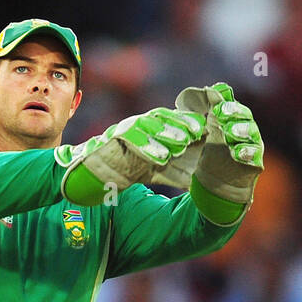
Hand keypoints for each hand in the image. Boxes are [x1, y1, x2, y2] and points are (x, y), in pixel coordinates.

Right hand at [57, 107, 207, 205]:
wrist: (95, 176)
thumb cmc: (129, 171)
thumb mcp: (158, 170)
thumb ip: (177, 172)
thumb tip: (201, 182)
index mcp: (151, 128)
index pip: (172, 119)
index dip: (188, 122)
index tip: (207, 129)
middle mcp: (138, 125)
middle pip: (162, 119)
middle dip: (181, 124)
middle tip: (199, 132)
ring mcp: (125, 130)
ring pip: (148, 127)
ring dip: (167, 133)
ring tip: (184, 143)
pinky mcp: (113, 140)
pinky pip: (131, 141)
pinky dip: (148, 148)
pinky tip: (162, 157)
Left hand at [175, 83, 263, 216]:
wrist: (217, 186)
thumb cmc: (211, 156)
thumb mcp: (205, 135)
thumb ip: (206, 113)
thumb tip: (207, 89)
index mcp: (231, 120)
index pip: (232, 105)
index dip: (225, 103)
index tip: (214, 106)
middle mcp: (245, 130)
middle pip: (245, 115)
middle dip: (234, 113)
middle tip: (221, 114)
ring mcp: (252, 146)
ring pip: (252, 134)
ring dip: (242, 130)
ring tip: (230, 133)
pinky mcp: (255, 163)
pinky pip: (256, 156)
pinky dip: (248, 153)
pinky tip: (238, 153)